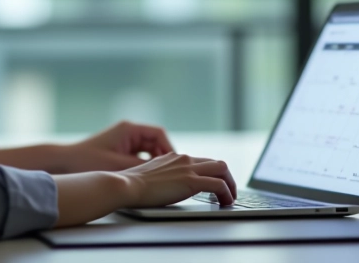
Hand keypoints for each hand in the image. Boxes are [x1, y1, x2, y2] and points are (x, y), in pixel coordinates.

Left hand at [60, 121, 174, 172]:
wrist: (64, 162)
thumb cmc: (86, 160)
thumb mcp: (117, 165)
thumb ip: (140, 166)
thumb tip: (161, 170)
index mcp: (128, 129)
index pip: (158, 134)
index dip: (169, 148)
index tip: (174, 163)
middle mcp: (128, 132)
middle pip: (155, 141)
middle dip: (164, 156)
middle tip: (171, 173)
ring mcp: (124, 141)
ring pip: (149, 150)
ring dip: (155, 162)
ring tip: (160, 177)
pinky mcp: (120, 151)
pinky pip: (139, 156)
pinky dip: (145, 165)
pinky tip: (146, 178)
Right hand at [120, 153, 237, 206]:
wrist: (128, 185)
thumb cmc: (133, 184)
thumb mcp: (152, 175)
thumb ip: (165, 176)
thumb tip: (169, 185)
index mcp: (175, 157)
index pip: (202, 161)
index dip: (213, 173)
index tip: (215, 184)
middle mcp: (184, 159)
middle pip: (217, 162)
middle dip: (227, 177)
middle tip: (228, 192)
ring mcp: (188, 169)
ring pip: (222, 169)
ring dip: (230, 184)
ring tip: (230, 198)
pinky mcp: (191, 181)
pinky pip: (218, 185)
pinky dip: (226, 193)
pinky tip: (225, 202)